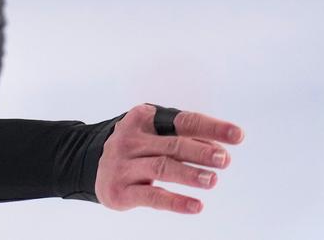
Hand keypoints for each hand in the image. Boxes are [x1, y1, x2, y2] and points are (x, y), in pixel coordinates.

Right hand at [95, 103, 244, 212]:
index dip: (211, 128)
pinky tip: (196, 206)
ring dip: (190, 174)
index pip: (183, 121)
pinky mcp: (119, 190)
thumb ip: (183, 139)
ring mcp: (123, 164)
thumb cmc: (134, 147)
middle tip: (224, 160)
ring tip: (212, 180)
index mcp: (143, 119)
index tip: (237, 135)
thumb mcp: (153, 134)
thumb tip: (217, 150)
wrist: (87, 163)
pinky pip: (151, 196)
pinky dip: (176, 202)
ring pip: (162, 168)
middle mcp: (131, 139)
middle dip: (200, 152)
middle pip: (172, 145)